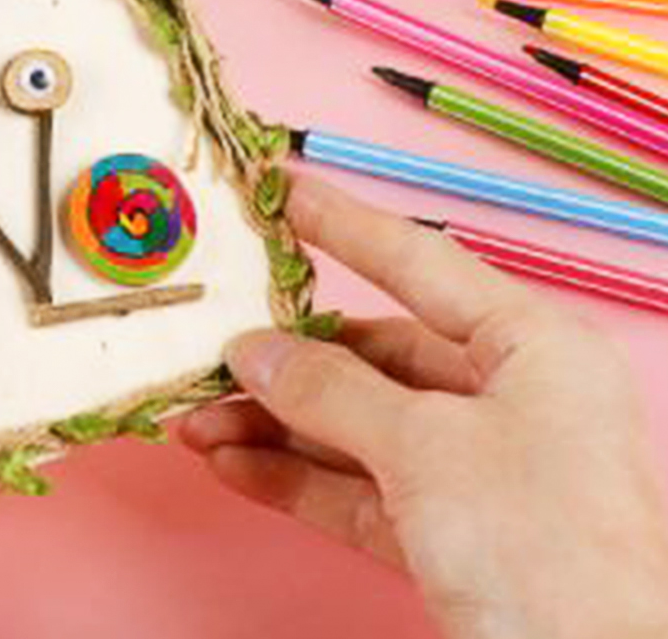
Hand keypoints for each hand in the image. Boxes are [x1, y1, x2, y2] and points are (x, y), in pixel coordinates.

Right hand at [181, 176, 667, 638]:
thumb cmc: (544, 549)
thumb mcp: (428, 450)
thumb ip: (331, 390)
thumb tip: (253, 351)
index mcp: (533, 347)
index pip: (418, 262)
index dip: (341, 224)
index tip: (277, 189)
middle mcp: (511, 398)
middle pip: (376, 355)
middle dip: (284, 360)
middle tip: (207, 345)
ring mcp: (484, 472)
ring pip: (358, 426)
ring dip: (275, 426)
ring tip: (195, 421)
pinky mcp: (456, 538)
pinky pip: (361, 488)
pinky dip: (298, 477)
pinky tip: (232, 466)